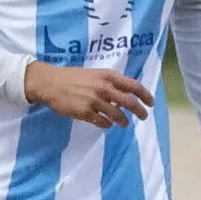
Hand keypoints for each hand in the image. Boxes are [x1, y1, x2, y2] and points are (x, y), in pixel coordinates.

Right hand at [23, 61, 153, 128]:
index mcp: (108, 76)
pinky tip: (105, 124)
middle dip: (140, 111)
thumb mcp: (93, 74)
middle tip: (143, 116)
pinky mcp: (85, 113)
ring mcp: (95, 101)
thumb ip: (109, 82)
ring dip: (123, 121)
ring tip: (123, 123)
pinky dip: (107, 125)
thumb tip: (123, 95)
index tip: (151, 103)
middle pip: (130, 103)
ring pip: (118, 116)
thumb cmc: (72, 77)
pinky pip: (103, 123)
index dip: (145, 95)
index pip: (134, 86)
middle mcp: (104, 88)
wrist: (50, 83)